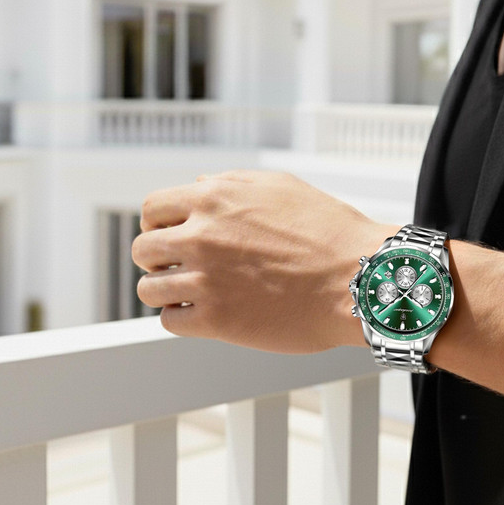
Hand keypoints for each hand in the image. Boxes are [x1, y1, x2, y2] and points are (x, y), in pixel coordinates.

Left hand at [133, 170, 391, 353]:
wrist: (359, 279)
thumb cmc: (327, 230)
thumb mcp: (281, 186)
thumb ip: (231, 183)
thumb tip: (198, 185)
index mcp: (214, 198)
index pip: (151, 209)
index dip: (158, 223)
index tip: (171, 235)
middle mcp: (201, 236)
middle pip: (143, 249)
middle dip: (158, 257)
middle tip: (181, 265)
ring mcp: (206, 280)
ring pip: (150, 288)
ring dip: (167, 289)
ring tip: (192, 292)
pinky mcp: (216, 321)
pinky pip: (170, 321)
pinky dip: (181, 318)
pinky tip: (205, 312)